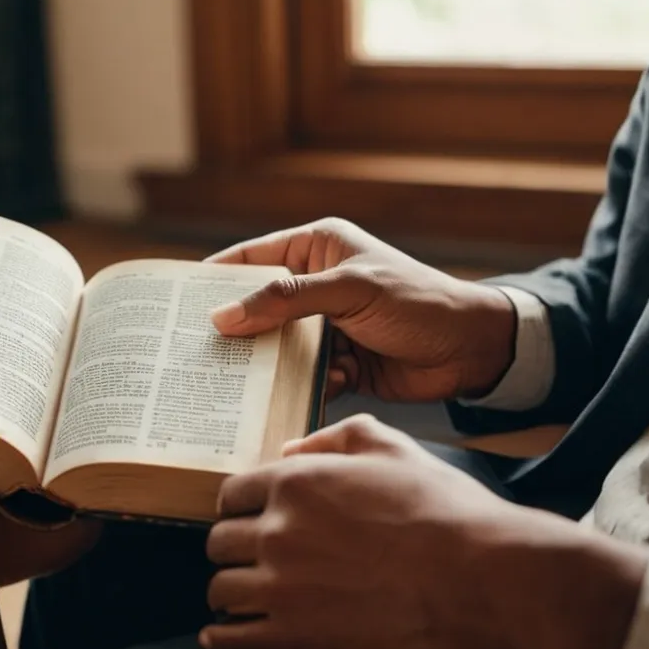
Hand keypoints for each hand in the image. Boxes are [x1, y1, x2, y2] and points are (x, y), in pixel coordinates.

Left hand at [202, 415, 647, 648]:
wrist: (485, 581)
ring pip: (221, 589)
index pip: (233, 493)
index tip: (249, 520)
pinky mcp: (295, 638)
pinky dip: (223, 637)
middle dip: (234, 549)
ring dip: (232, 593)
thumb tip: (294, 446)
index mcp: (298, 482)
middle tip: (253, 560)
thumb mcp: (395, 449)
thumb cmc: (447, 514)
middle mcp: (279, 531)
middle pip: (220, 541)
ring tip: (246, 599)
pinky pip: (232, 639)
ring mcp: (282, 587)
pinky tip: (226, 636)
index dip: (241, 507)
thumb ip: (338, 438)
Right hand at [207, 218, 515, 400]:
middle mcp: (316, 283)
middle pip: (257, 307)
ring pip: (277, 348)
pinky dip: (295, 389)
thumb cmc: (419, 304)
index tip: (174, 304)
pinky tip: (285, 400)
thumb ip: (286, 300)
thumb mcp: (349, 291)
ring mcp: (326, 326)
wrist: (474, 351)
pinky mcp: (340, 364)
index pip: (250, 258)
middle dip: (232, 332)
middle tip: (189, 354)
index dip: (212, 279)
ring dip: (263, 367)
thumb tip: (222, 316)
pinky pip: (302, 377)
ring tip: (225, 387)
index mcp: (316, 247)